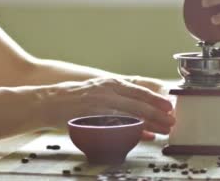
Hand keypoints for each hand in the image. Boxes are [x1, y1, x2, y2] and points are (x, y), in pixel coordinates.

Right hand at [43, 78, 174, 137]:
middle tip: (172, 121)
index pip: (139, 90)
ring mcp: (101, 105)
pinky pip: (117, 126)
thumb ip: (116, 96)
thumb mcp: (98, 90)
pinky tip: (144, 136)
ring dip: (150, 124)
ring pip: (132, 115)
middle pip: (139, 103)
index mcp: (111, 83)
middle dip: (158, 113)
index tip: (170, 105)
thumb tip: (136, 104)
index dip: (156, 99)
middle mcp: (108, 91)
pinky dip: (133, 132)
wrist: (48, 102)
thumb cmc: (74, 98)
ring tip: (163, 130)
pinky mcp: (93, 118)